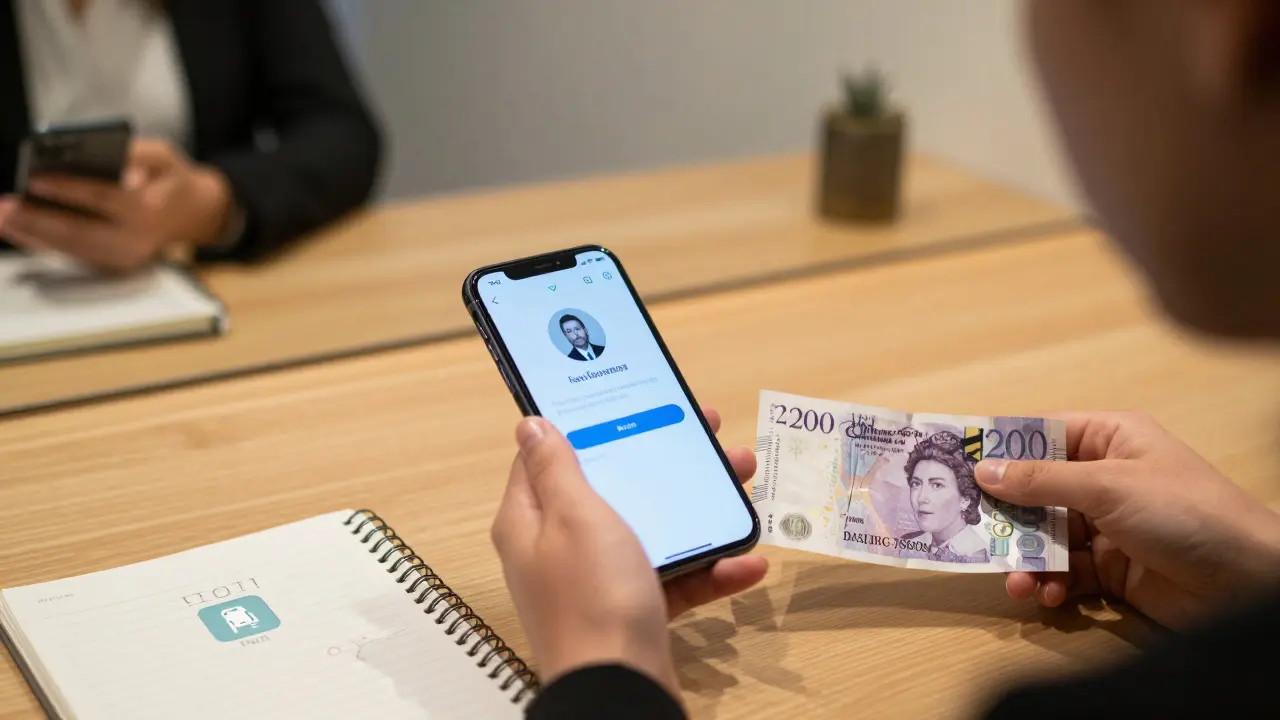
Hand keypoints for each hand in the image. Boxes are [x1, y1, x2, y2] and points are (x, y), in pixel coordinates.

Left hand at [0, 138, 232, 271]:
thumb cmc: (171, 178)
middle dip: (38, 221)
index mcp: (150, 207)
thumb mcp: (164, 155)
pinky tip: (20, 231)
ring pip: (72, 248)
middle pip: (81, 231)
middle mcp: (137, 237)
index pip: (104, 196)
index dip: (68, 189)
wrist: (195, 213)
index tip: (34, 179)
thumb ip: (140, 154)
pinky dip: (44, 243)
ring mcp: (125, 256)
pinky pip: (73, 254)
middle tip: (6, 208)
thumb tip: (120, 170)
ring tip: (3, 219)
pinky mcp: (114, 264)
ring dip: (33, 235)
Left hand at [491, 408, 766, 694]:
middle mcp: (559, 548)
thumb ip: (556, 467)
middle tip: (709, 432)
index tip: (630, 400)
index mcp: (531, 519)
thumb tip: (530, 424)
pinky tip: (749, 560)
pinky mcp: (633, 611)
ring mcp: (597, 581)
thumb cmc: (591, 599)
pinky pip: (674, 578)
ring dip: (700, 507)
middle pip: (613, 487)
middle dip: (663, 461)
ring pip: (651, 528)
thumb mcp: (574, 517)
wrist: (619, 691)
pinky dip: (711, 568)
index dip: (588, 425)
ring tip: (745, 479)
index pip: (548, 457)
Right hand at [975, 411, 1279, 629]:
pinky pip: (1065, 572)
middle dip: (1004, 515)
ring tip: (1015, 581)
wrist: (1247, 582)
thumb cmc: (1185, 512)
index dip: (997, 448)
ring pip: (1046, 537)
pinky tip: (1046, 596)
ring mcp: (1108, 525)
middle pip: (1035, 490)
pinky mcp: (1113, 569)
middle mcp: (1104, 478)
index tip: (951, 462)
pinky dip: (1051, 584)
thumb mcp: (1108, 487)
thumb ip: (1041, 480)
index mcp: (1109, 439)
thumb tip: (982, 469)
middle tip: (967, 531)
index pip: (1039, 434)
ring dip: (1026, 558)